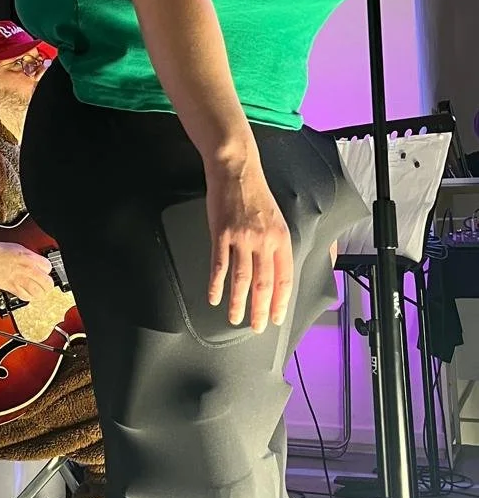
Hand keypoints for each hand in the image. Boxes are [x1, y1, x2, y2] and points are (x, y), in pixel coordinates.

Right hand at [0, 241, 54, 301]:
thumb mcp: (20, 248)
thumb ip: (31, 257)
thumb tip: (37, 264)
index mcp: (30, 257)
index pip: (48, 268)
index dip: (46, 272)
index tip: (43, 273)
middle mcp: (28, 269)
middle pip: (47, 283)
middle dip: (47, 285)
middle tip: (44, 286)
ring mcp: (20, 279)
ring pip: (38, 293)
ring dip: (39, 293)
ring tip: (37, 292)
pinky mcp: (12, 287)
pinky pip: (25, 297)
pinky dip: (28, 297)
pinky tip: (27, 294)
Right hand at [205, 160, 293, 332]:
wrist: (235, 170)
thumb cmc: (254, 194)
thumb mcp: (275, 219)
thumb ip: (276, 245)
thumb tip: (274, 272)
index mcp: (281, 238)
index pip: (284, 278)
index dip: (280, 302)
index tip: (275, 318)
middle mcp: (264, 240)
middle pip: (264, 284)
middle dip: (260, 310)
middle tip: (256, 327)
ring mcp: (242, 238)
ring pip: (242, 280)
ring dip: (238, 303)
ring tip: (235, 319)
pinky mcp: (221, 234)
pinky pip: (219, 266)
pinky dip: (216, 285)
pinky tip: (214, 297)